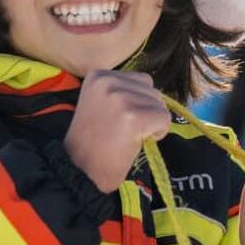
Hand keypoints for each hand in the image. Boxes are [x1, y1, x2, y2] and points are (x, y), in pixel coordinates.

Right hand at [64, 70, 170, 192]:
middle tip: (124, 132)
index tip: (119, 120)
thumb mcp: (101, 104)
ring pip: (160, 105)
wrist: (80, 169)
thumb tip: (157, 96)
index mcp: (98, 75)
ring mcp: (121, 97)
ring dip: (152, 123)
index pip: (142, 80)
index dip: (139, 103)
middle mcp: (108, 81)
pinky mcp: (133, 115)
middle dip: (147, 112)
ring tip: (128, 136)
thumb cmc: (92, 143)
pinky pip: (164, 119)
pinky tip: (136, 142)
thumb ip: (124, 93)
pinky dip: (158, 133)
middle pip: (153, 91)